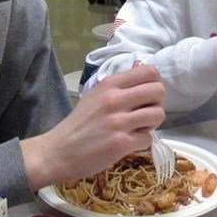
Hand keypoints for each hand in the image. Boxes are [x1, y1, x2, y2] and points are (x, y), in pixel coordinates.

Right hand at [20, 65, 164, 189]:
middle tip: (145, 112)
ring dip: (152, 123)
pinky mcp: (120, 143)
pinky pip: (148, 138)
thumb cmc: (79, 123)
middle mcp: (115, 99)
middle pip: (158, 91)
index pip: (149, 71)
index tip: (148, 94)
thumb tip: (140, 65)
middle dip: (157, 103)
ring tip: (139, 128)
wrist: (59, 151)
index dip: (155, 83)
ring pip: (157, 114)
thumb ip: (120, 83)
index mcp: (109, 84)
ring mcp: (118, 122)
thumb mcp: (96, 95)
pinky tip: (130, 142)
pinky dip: (142, 141)